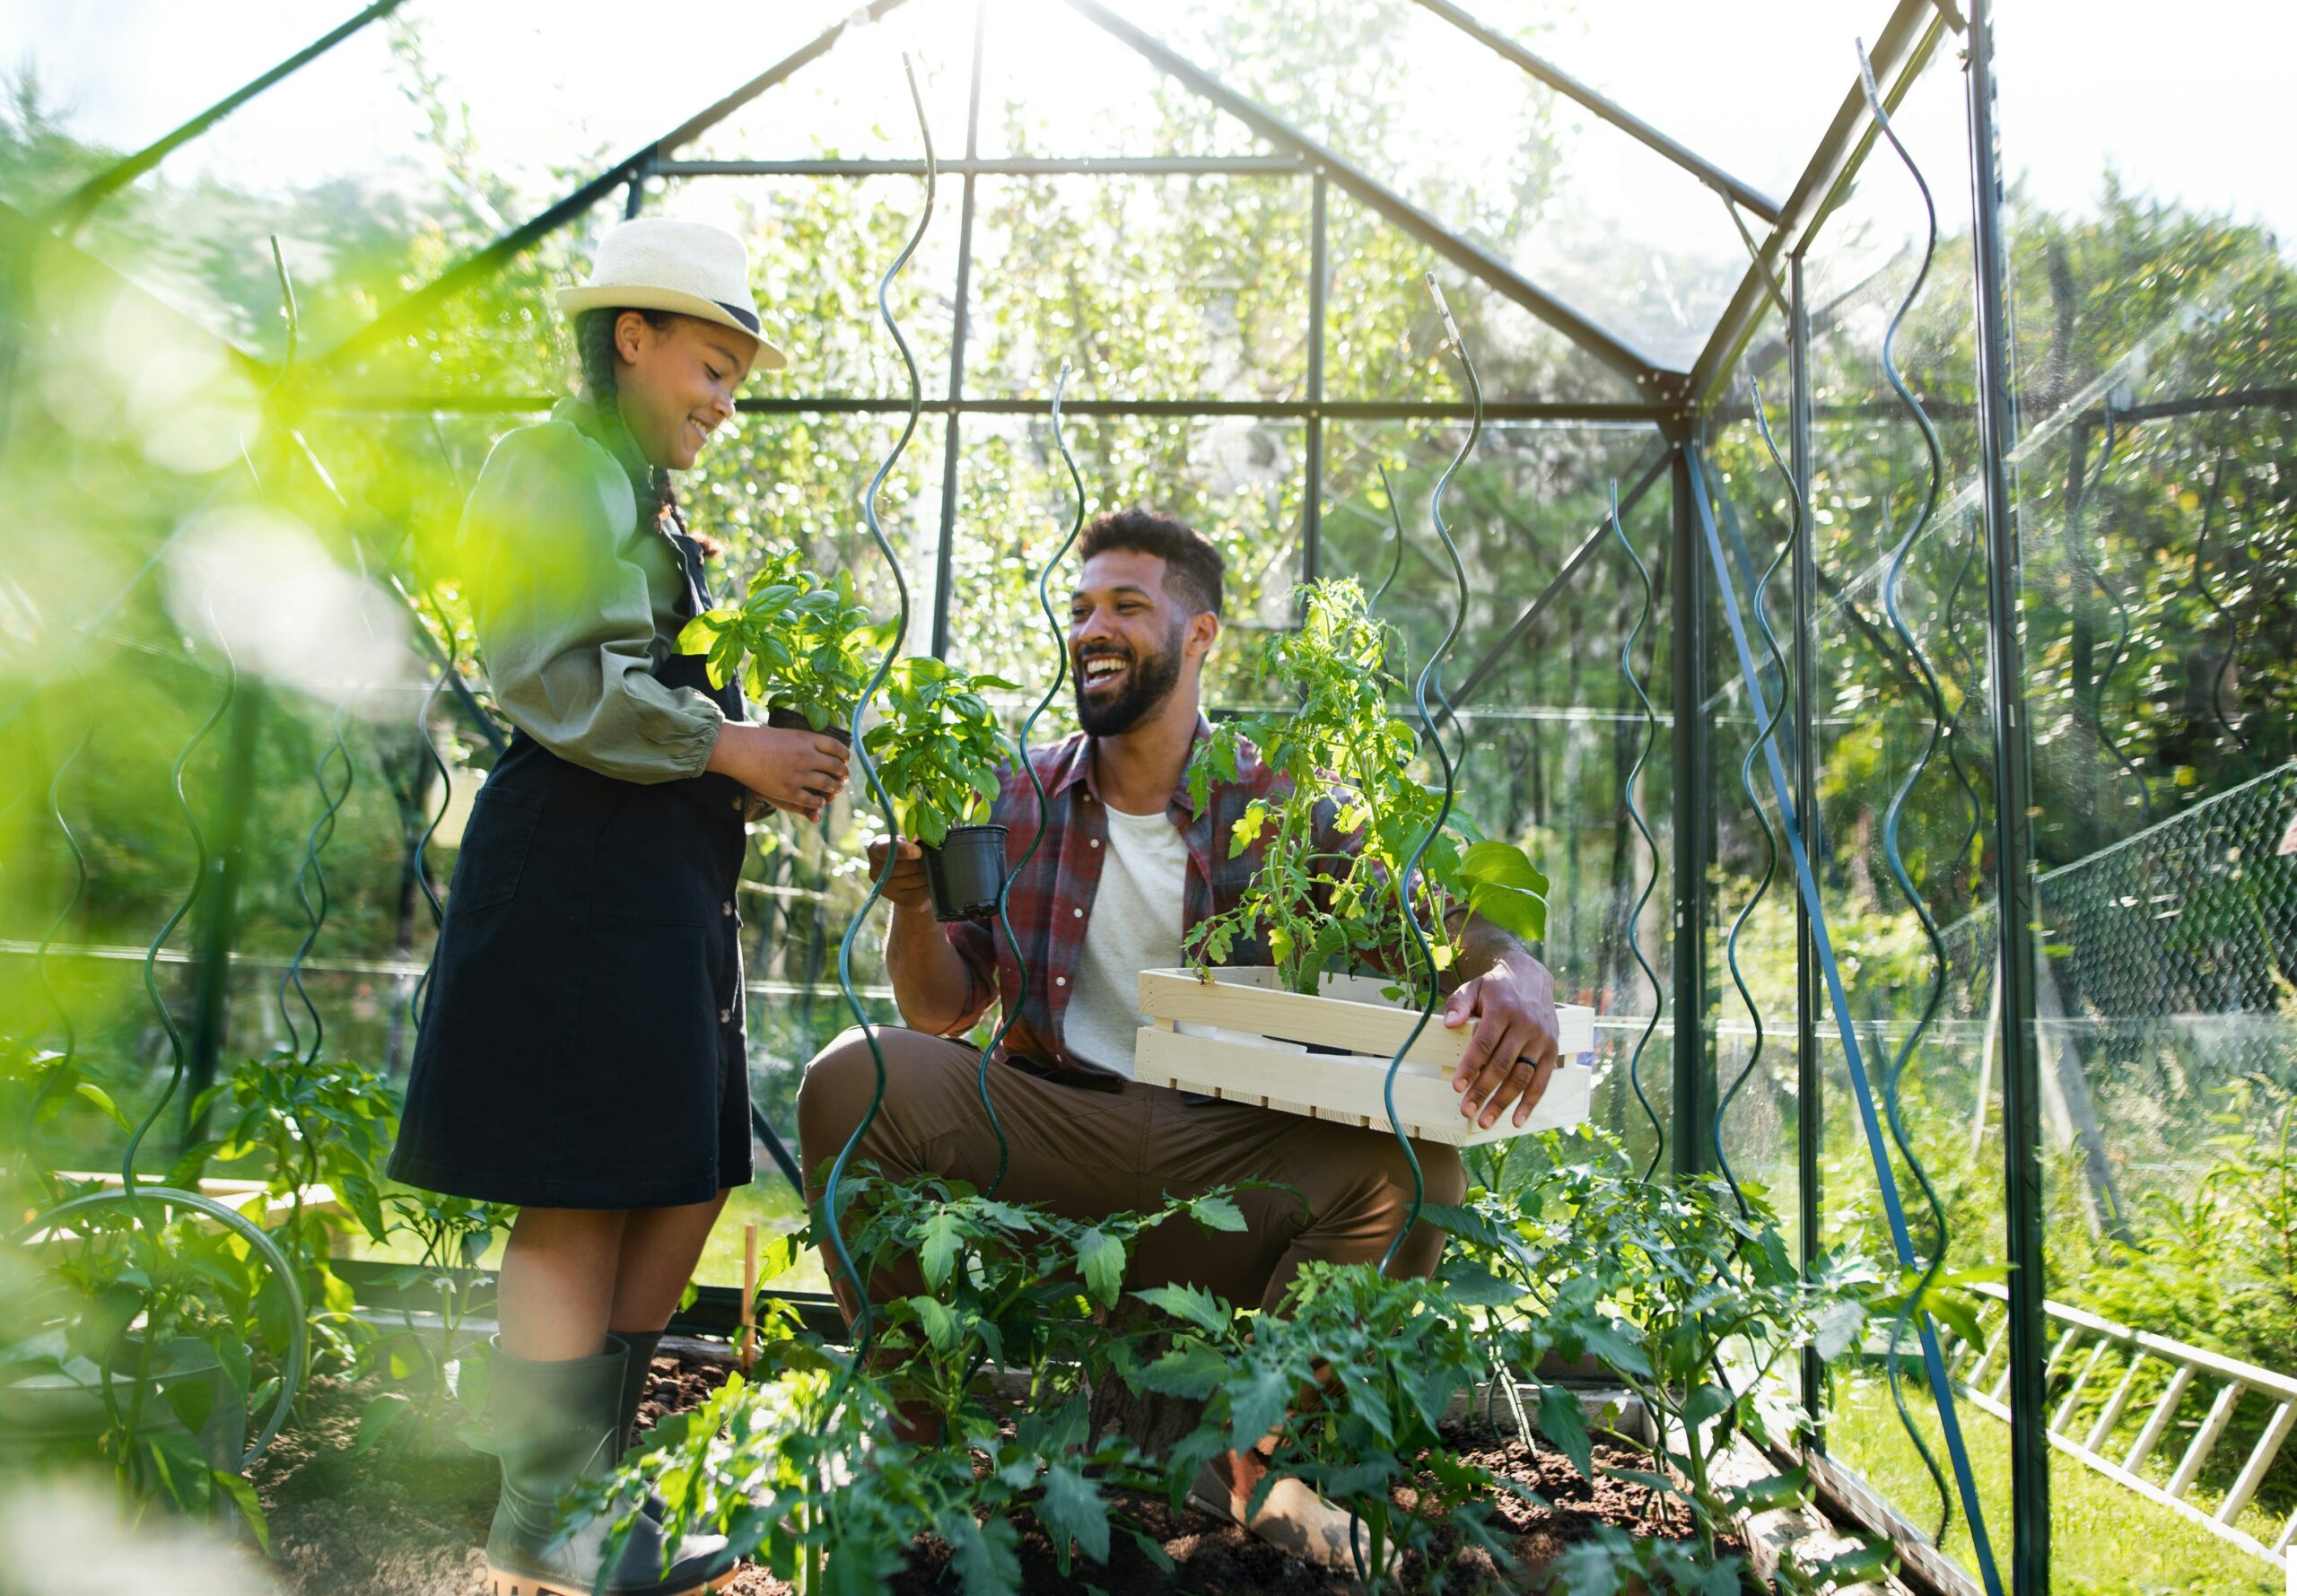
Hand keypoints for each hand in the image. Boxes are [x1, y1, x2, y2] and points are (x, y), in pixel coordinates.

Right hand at [707, 723, 849, 822]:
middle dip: (843, 773)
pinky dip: (819, 802)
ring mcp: (799, 775)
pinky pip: (812, 800)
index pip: (836, 747)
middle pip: (836, 766)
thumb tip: (809, 741)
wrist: (737, 749)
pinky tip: (820, 802)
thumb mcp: (783, 731)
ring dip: (835, 788)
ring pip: (828, 784)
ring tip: (836, 789)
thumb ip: (799, 738)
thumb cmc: (754, 736)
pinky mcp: (789, 791)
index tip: (846, 759)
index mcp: (807, 739)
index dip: (845, 755)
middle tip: (844, 777)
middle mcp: (807, 756)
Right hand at [866, 837, 936, 916]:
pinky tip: (928, 881)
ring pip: (916, 879)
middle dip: (922, 862)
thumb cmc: (908, 853)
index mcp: (875, 850)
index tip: (918, 851)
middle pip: (906, 866)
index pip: (885, 850)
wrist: (910, 878)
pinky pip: (922, 891)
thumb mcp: (908, 841)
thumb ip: (913, 838)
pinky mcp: (901, 901)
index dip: (903, 851)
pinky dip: (930, 885)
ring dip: (928, 873)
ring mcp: (886, 889)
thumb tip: (924, 838)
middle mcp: (875, 871)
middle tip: (930, 857)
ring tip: (928, 868)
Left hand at [1442, 953, 1560, 1129]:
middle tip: (1466, 1110)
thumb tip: (1450, 1024)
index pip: (1485, 1043)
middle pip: (1502, 1064)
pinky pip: (1542, 1081)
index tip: (1457, 1087)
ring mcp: (1541, 1040)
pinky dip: (1530, 1102)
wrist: (1532, 977)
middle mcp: (1526, 1026)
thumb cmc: (1496, 988)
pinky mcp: (1552, 1050)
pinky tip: (1516, 1120)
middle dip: (1483, 1090)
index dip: (1471, 1067)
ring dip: (1503, 1102)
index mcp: (1503, 1010)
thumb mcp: (1473, 987)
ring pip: (1521, 1077)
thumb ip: (1459, 1004)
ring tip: (1484, 1121)